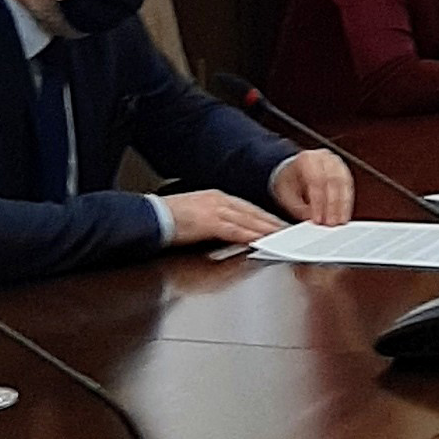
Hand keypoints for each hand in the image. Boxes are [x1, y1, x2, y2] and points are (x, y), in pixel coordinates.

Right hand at [163, 189, 285, 247]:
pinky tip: (261, 240)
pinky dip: (250, 235)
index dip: (266, 217)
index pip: (248, 208)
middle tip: (291, 231)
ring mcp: (214, 210)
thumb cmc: (167, 220)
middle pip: (253, 212)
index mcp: (216, 198)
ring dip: (267, 229)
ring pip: (249, 220)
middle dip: (273, 222)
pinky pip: (235, 229)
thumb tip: (234, 233)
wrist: (148, 217)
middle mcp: (219, 200)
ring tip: (283, 237)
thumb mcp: (197, 217)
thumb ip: (217, 223)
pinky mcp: (208, 222)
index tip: (280, 224)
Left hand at [269, 150, 353, 225]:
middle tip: (330, 222)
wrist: (292, 171)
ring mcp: (336, 163)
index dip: (318, 201)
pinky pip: (349, 186)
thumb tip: (314, 219)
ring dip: (343, 205)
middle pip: (334, 180)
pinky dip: (347, 202)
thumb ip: (300, 208)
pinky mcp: (344, 171)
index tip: (318, 218)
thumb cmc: (289, 182)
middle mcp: (323, 158)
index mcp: (306, 159)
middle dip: (333, 204)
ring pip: (345, 183)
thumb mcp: (287, 195)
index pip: (316, 179)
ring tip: (339, 221)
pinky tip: (343, 214)